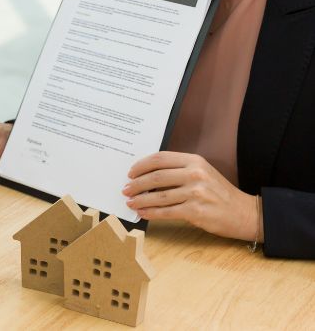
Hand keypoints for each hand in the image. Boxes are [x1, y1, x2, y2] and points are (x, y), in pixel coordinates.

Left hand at [123, 151, 258, 239]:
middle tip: (126, 189)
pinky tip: (143, 213)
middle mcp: (195, 174)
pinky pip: (167, 211)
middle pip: (156, 177)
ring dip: (141, 200)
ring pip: (159, 196)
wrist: (245, 213)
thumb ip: (178, 170)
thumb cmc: (219, 192)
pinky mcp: (197, 211)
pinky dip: (152, 213)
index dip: (141, 166)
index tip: (131, 173)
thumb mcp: (202, 172)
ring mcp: (196, 192)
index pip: (160, 158)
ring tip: (131, 202)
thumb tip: (147, 176)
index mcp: (194, 160)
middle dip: (137, 184)